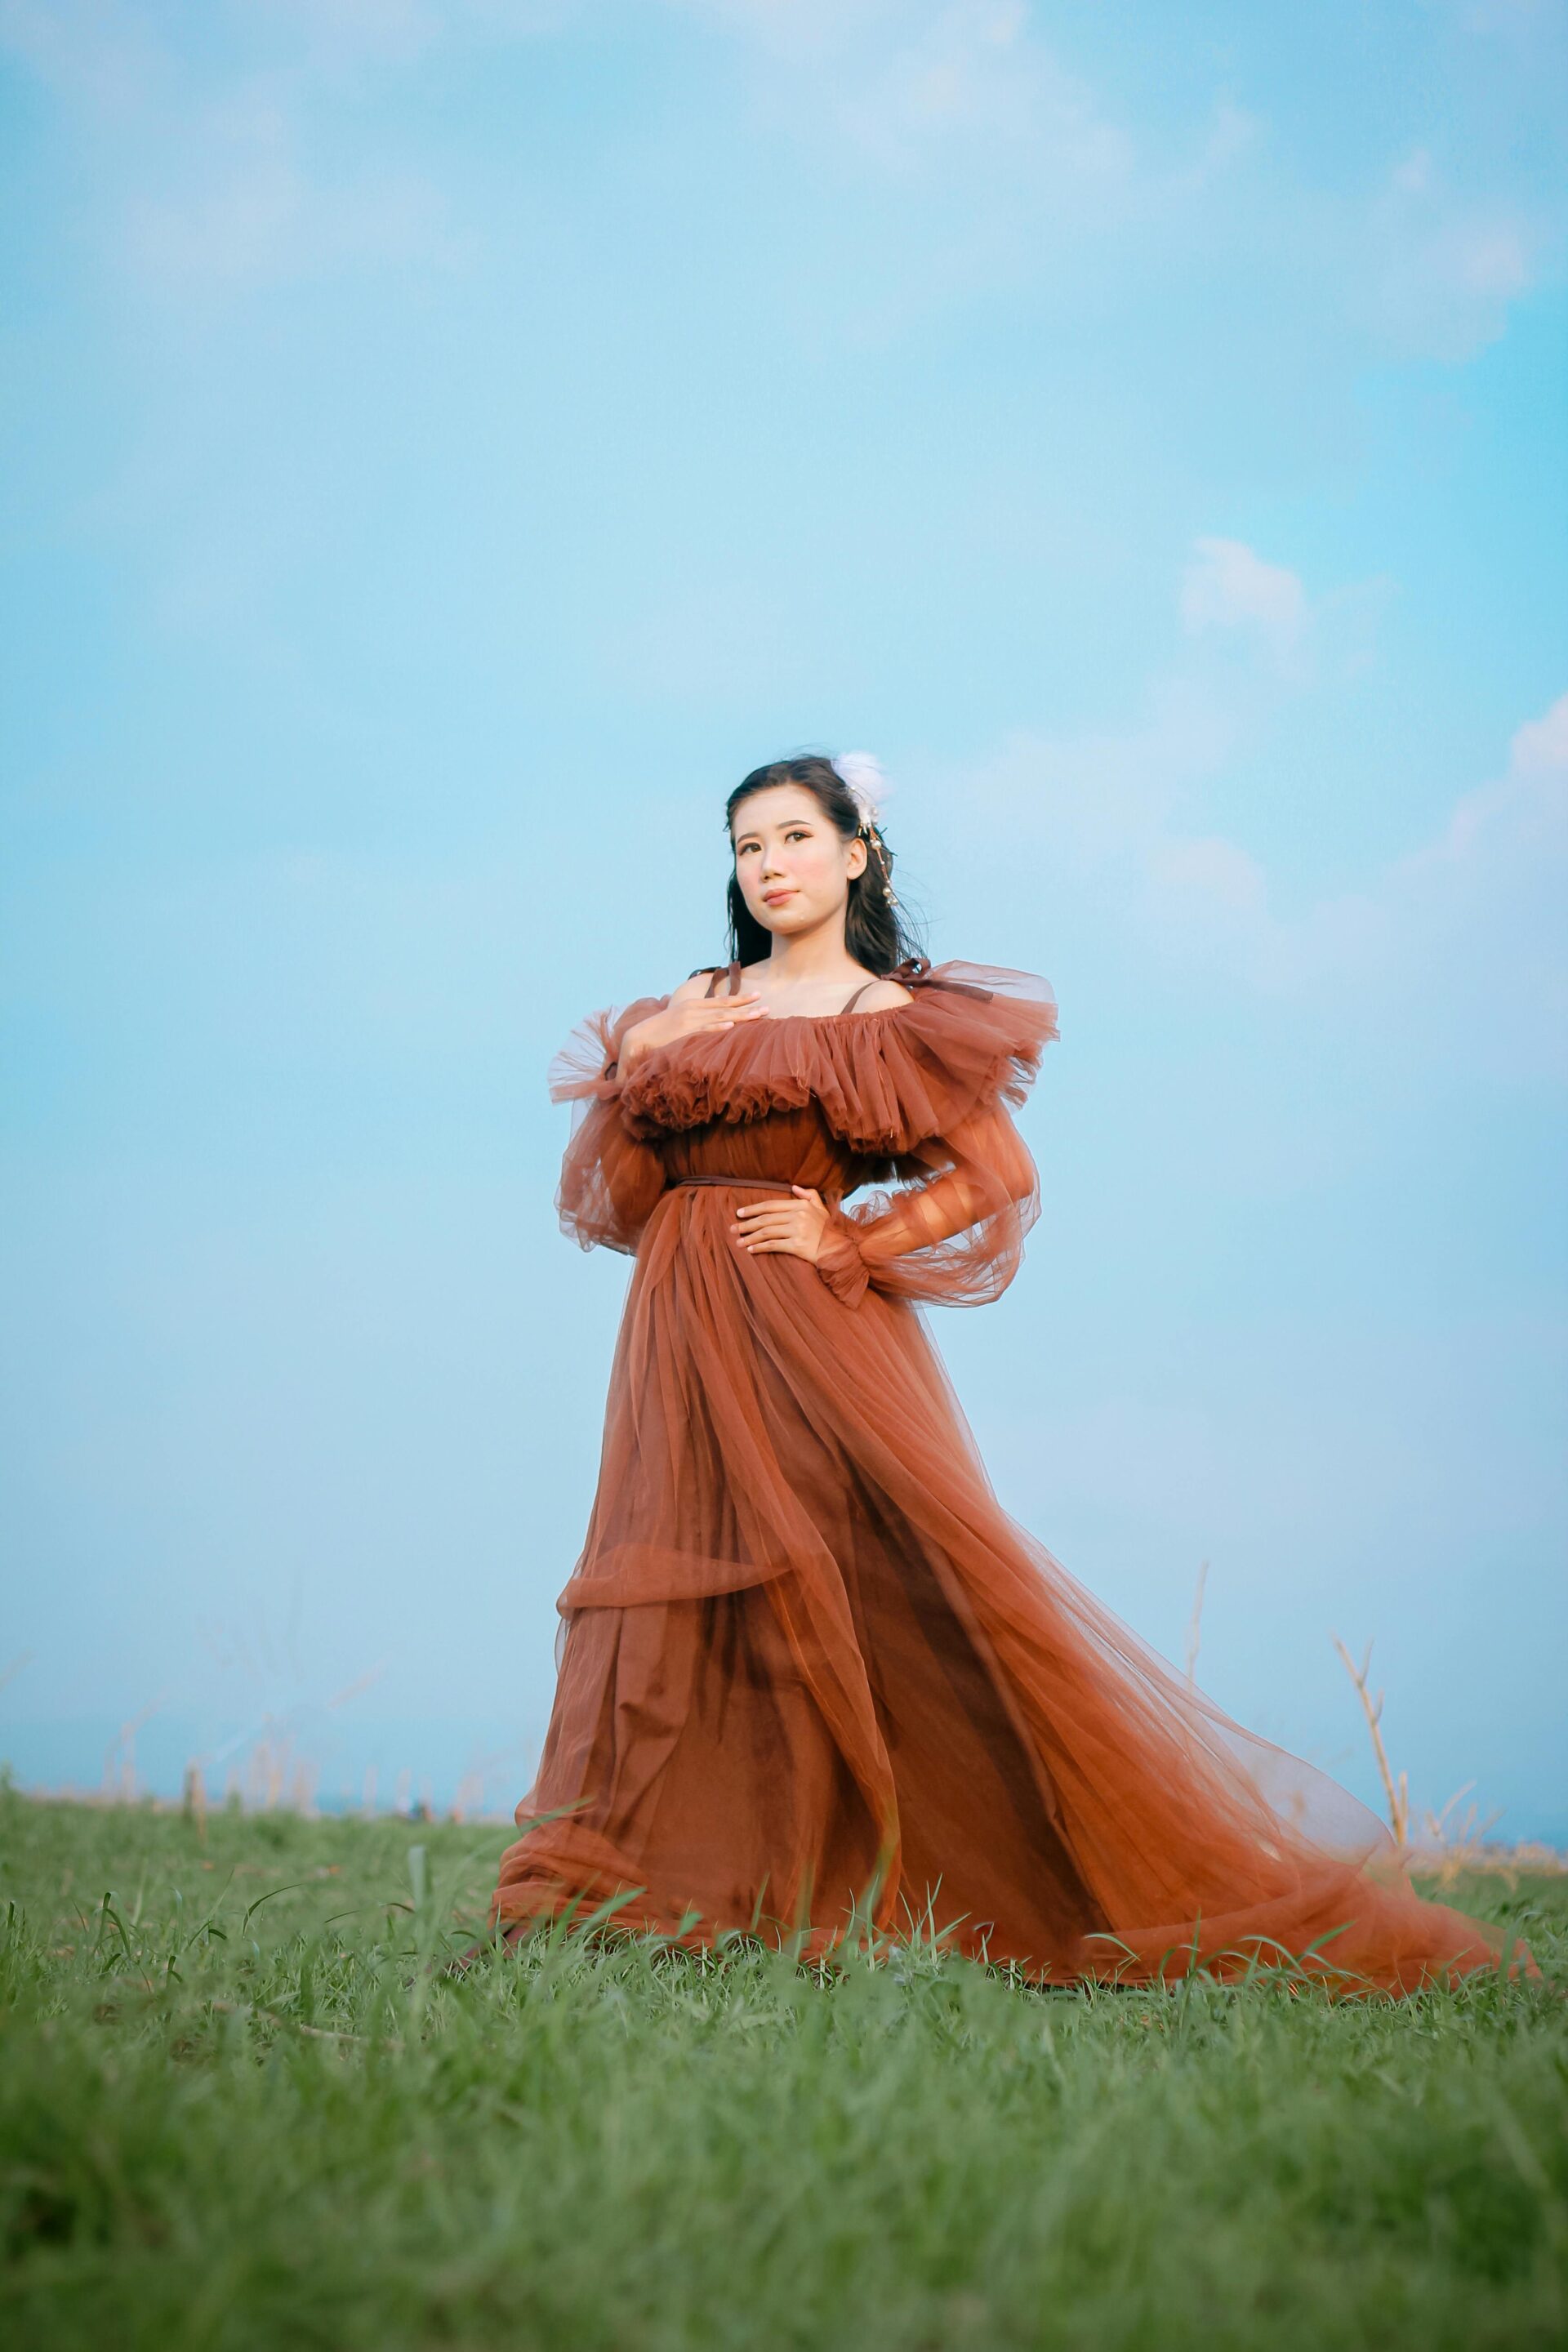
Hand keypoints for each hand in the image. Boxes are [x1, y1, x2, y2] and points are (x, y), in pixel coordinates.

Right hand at [622, 991, 766, 1069]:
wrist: (637, 1037)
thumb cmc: (659, 1033)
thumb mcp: (679, 1023)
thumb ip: (695, 1022)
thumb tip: (711, 1023)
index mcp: (693, 1006)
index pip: (721, 1001)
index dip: (740, 999)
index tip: (757, 996)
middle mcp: (693, 1010)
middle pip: (726, 1007)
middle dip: (748, 1006)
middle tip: (767, 1007)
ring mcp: (689, 1021)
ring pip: (721, 1017)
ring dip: (741, 1016)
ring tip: (759, 1015)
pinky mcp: (683, 1033)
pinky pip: (704, 1030)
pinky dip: (718, 1027)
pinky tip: (732, 1026)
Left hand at [731, 1186, 830, 1262]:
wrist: (840, 1249)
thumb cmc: (829, 1230)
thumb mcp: (822, 1209)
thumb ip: (809, 1195)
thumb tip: (794, 1187)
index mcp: (801, 1205)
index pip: (771, 1205)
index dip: (753, 1209)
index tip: (739, 1213)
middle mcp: (798, 1216)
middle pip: (765, 1219)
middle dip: (746, 1224)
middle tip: (733, 1228)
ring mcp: (797, 1231)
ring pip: (766, 1232)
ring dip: (749, 1237)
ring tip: (738, 1241)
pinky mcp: (797, 1246)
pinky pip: (773, 1245)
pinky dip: (759, 1247)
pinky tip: (750, 1249)